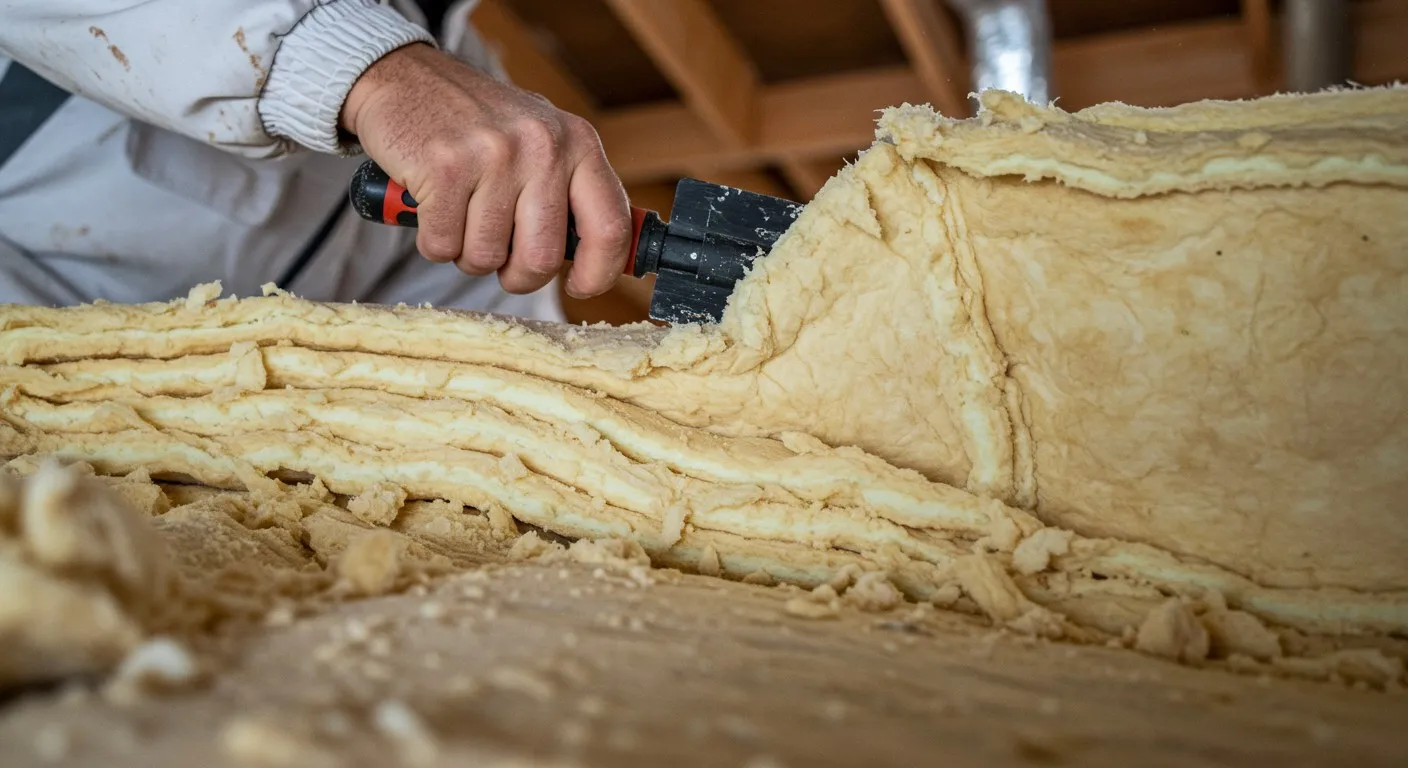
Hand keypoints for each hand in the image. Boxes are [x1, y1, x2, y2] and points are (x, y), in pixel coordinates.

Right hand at [340, 43, 631, 297]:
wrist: (407, 75)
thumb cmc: (479, 123)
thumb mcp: (543, 139)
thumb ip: (572, 191)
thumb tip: (601, 259)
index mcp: (578, 143)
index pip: (611, 228)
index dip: (598, 272)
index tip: (580, 287)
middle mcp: (543, 146)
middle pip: (541, 259)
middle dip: (517, 276)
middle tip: (501, 261)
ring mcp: (493, 156)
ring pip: (485, 258)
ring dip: (467, 254)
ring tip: (461, 217)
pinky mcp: (443, 167)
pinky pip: (443, 246)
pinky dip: (434, 242)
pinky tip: (432, 208)